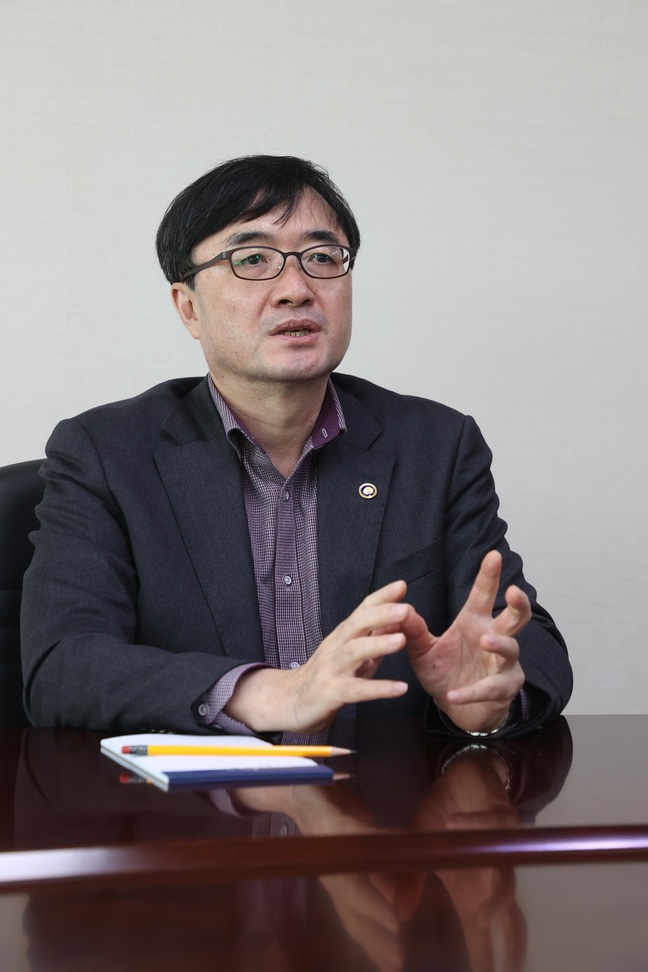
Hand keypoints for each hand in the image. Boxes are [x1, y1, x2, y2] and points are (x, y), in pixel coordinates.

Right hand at [224, 581, 410, 732]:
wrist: (291, 701)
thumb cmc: (328, 674)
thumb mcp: (352, 653)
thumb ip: (374, 637)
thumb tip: (398, 620)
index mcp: (344, 635)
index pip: (362, 610)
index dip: (381, 597)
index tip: (401, 585)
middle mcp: (336, 646)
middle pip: (357, 624)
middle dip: (381, 614)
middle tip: (405, 609)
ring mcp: (332, 668)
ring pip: (354, 652)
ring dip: (378, 644)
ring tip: (402, 640)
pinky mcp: (331, 693)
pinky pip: (356, 690)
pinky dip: (378, 688)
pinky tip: (399, 688)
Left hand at [402, 551, 528, 732]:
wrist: (456, 708)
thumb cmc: (444, 671)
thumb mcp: (422, 650)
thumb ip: (412, 630)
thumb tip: (399, 607)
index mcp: (475, 622)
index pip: (483, 594)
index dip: (489, 575)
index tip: (493, 554)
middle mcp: (494, 637)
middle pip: (514, 617)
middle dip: (518, 604)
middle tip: (515, 591)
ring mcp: (503, 664)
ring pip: (510, 649)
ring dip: (500, 644)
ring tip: (486, 640)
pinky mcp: (503, 689)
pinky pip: (490, 688)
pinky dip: (472, 692)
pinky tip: (455, 694)